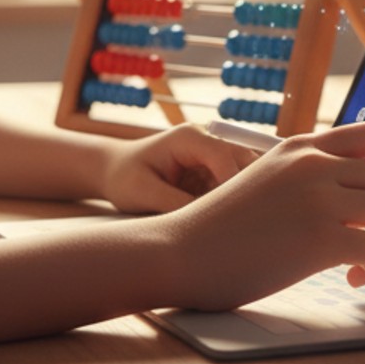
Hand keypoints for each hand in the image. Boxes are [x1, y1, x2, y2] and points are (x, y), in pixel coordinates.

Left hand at [100, 123, 255, 213]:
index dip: (234, 185)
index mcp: (189, 137)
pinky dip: (235, 203)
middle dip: (250, 190)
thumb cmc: (124, 177)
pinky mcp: (213, 171)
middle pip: (246, 160)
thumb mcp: (144, 193)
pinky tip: (230, 223)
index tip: (235, 217)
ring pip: (246, 174)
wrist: (114, 171)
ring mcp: (213, 155)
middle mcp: (207, 140)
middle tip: (248, 223)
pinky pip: (234, 186)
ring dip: (244, 197)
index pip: (224, 157)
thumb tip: (207, 220)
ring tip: (240, 226)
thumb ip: (176, 204)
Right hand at [155, 122, 364, 310]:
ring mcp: (318, 198)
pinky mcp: (321, 237)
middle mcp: (313, 163)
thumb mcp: (266, 181)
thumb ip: (308, 178)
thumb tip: (359, 196)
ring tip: (360, 261)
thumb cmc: (219, 228)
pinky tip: (352, 279)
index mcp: (300, 146)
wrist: (181, 251)